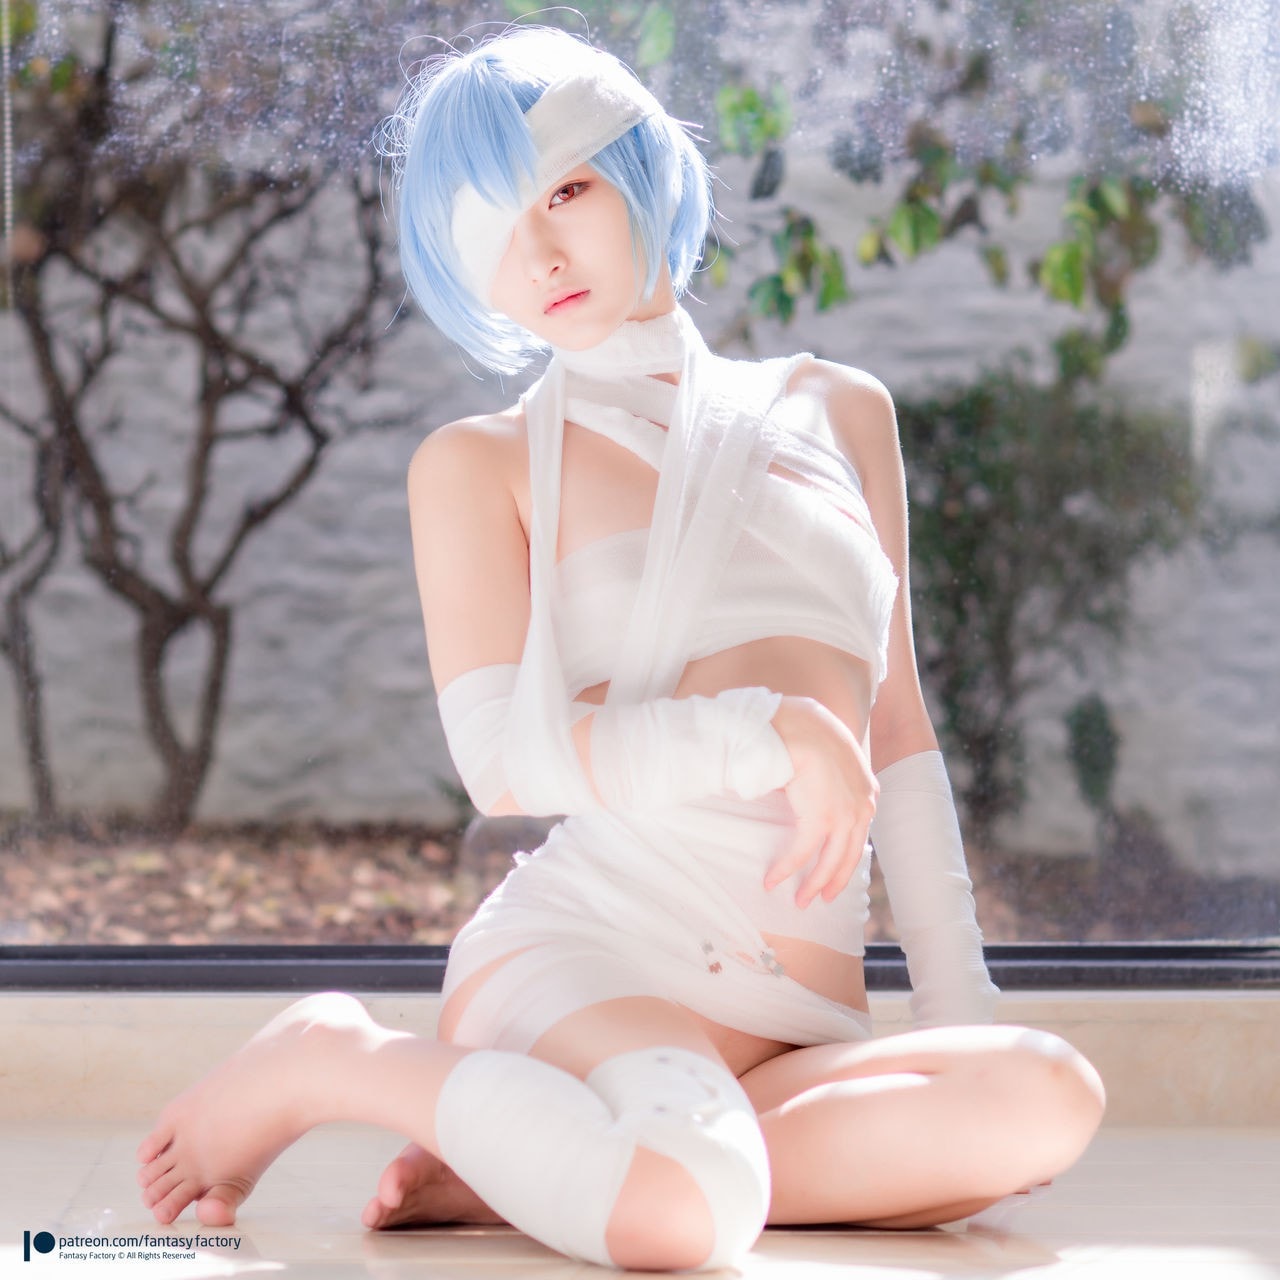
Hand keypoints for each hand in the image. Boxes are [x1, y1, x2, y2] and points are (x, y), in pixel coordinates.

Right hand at [763, 695, 877, 907]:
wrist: (801, 725)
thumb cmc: (809, 729)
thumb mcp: (832, 751)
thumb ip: (832, 771)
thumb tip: (814, 779)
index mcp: (867, 790)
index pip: (860, 831)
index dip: (847, 853)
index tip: (835, 867)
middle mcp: (862, 806)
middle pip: (849, 854)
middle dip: (835, 879)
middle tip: (821, 897)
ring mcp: (844, 816)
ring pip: (830, 862)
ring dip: (812, 884)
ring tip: (800, 900)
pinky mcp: (820, 821)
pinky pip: (801, 854)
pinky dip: (786, 869)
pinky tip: (773, 880)